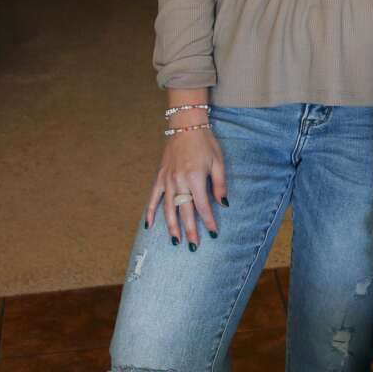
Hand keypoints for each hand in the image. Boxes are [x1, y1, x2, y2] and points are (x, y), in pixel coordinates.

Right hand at [146, 128, 226, 246]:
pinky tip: (149, 225)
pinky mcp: (160, 177)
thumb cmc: (205, 143)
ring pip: (168, 208)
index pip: (202, 206)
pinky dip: (150, 211)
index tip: (214, 233)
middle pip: (184, 211)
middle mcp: (179, 181)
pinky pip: (153, 197)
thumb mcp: (218, 162)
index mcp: (195, 178)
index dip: (208, 221)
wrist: (186, 125)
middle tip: (193, 246)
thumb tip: (223, 204)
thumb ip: (219, 184)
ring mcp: (167, 180)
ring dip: (171, 226)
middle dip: (190, 230)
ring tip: (175, 241)